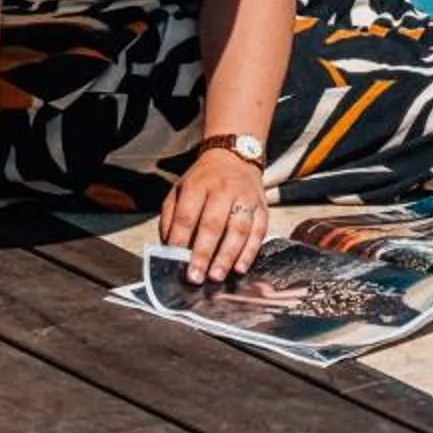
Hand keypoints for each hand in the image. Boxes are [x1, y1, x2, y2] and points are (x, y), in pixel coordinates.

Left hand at [158, 144, 270, 282]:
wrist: (234, 156)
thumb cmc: (203, 181)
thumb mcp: (179, 190)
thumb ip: (170, 219)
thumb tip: (170, 250)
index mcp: (198, 185)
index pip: (187, 216)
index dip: (180, 241)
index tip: (175, 263)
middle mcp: (223, 189)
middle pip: (213, 224)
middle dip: (203, 254)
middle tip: (196, 277)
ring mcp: (245, 197)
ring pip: (238, 229)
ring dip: (227, 256)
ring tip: (216, 276)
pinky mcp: (262, 206)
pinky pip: (259, 231)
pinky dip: (250, 251)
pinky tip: (240, 267)